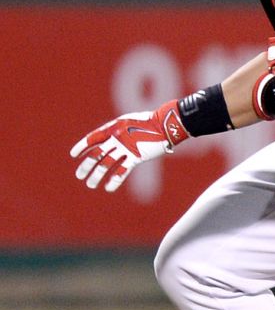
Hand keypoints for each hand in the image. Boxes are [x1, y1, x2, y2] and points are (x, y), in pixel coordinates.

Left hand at [70, 101, 187, 192]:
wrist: (165, 124)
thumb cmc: (150, 121)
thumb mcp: (129, 122)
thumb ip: (119, 132)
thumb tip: (111, 142)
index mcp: (113, 127)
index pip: (92, 139)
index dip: (81, 147)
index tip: (73, 155)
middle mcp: (116, 138)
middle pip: (96, 154)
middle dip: (86, 165)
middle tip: (79, 175)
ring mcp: (125, 147)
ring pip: (106, 164)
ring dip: (96, 176)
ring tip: (90, 184)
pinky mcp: (136, 157)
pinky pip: (122, 171)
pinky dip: (114, 181)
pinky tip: (108, 188)